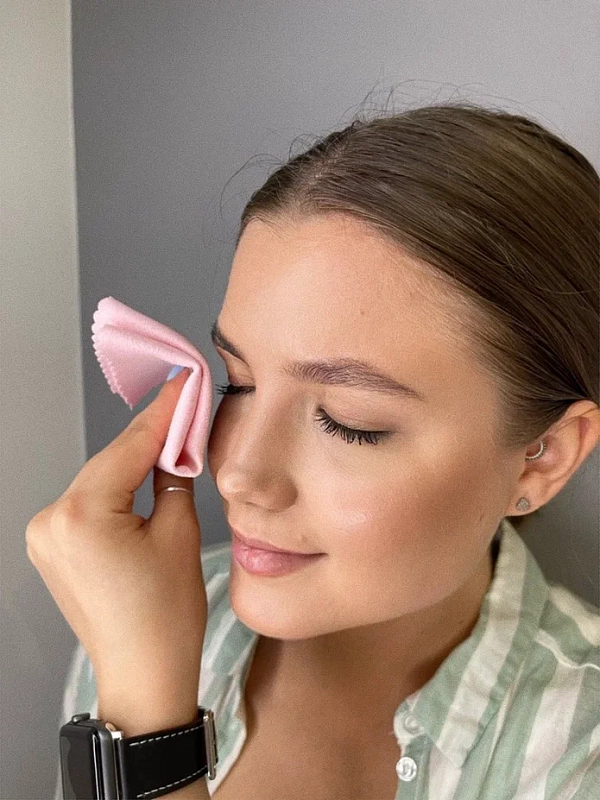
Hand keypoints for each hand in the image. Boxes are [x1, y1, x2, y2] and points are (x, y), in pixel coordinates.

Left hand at [26, 368, 206, 726]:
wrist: (143, 673)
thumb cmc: (165, 615)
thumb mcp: (180, 533)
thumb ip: (174, 476)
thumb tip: (177, 442)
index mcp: (81, 515)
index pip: (129, 447)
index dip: (162, 413)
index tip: (182, 385)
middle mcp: (51, 520)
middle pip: (109, 461)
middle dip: (149, 438)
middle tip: (185, 410)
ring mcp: (44, 536)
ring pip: (98, 479)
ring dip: (132, 463)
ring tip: (171, 443)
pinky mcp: (50, 547)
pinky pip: (88, 503)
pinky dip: (115, 489)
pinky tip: (142, 477)